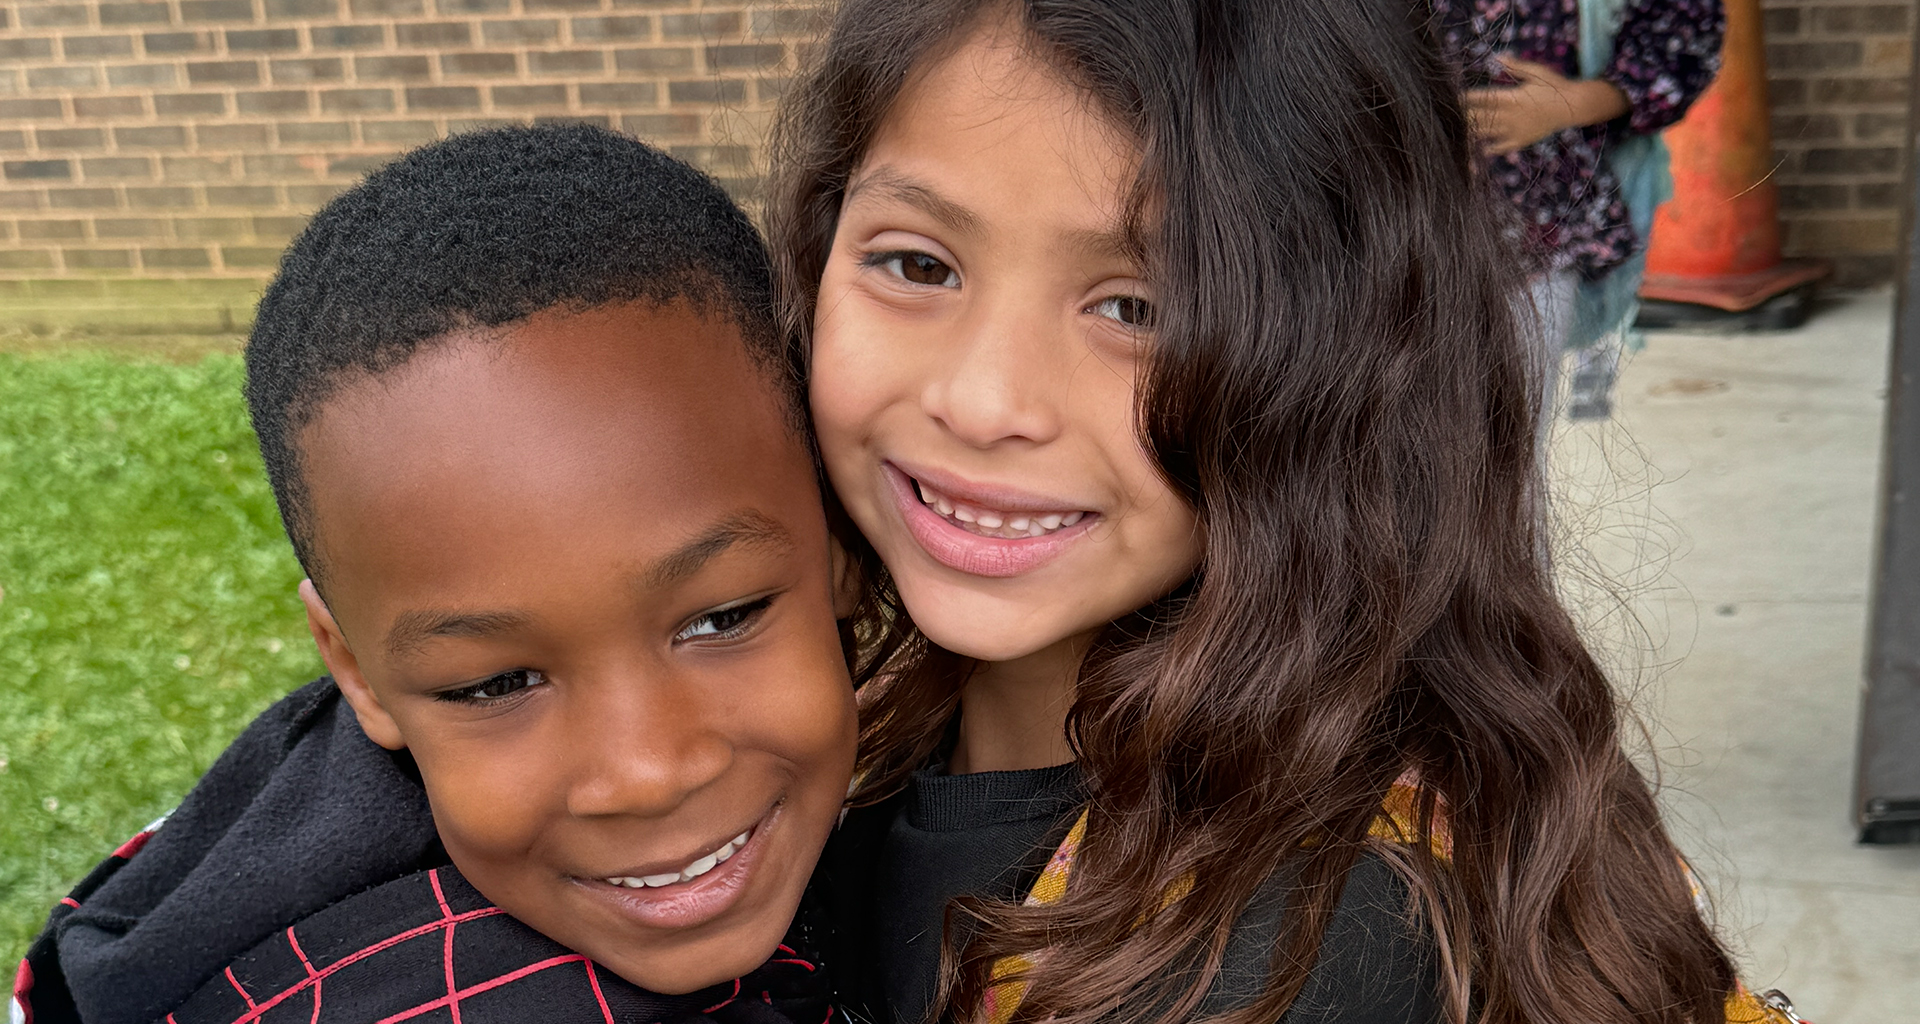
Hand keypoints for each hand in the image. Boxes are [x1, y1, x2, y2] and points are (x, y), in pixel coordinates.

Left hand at [1465, 56, 1630, 155]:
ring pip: (1485, 134)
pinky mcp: (1521, 141)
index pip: (1481, 98)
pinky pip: (1501, 147)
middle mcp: (1510, 116)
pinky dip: (1489, 149)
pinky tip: (1478, 150)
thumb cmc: (1555, 86)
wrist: (1574, 106)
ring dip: (1469, 133)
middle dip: (1461, 117)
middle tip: (1444, 117)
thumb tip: (1498, 56)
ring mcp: (1514, 131)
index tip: (1450, 98)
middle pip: (1478, 117)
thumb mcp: (1536, 72)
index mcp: (1511, 98)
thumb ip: (1515, 66)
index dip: (1464, 98)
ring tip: (1453, 133)